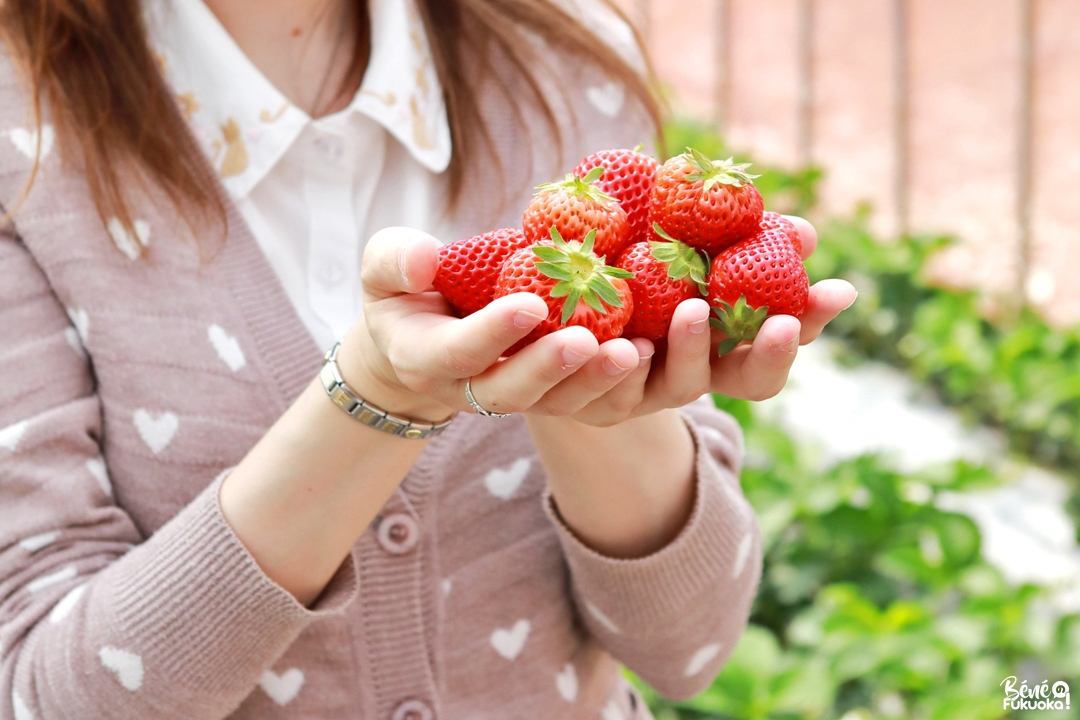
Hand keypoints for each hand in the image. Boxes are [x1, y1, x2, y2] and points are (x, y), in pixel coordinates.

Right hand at [340, 227, 617, 420]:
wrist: (420, 340)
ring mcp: (516, 396)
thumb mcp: (383, 270)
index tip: (531, 302)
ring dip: (598, 382)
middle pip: (514, 394)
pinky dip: (624, 382)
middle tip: (590, 341)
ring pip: (558, 406)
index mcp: (427, 358)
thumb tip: (425, 257)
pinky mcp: (552, 394)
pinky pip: (589, 401)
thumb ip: (394, 260)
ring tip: (637, 351)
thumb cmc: (404, 294)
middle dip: (552, 370)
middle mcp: (471, 390)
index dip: (494, 333)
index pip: (460, 352)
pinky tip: (657, 350)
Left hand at [519, 216, 857, 424]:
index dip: (812, 322)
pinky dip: (618, 366)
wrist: (544, 316)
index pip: (782, 342)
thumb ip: (740, 242)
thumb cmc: (628, 270)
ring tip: (691, 310)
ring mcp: (647, 394)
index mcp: (723, 345)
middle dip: (770, 352)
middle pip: (749, 380)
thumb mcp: (681, 249)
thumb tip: (805, 233)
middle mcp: (694, 375)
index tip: (837, 292)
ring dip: (692, 349)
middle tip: (779, 319)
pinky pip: (609, 389)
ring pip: (680, 385)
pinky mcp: (592, 400)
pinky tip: (620, 342)